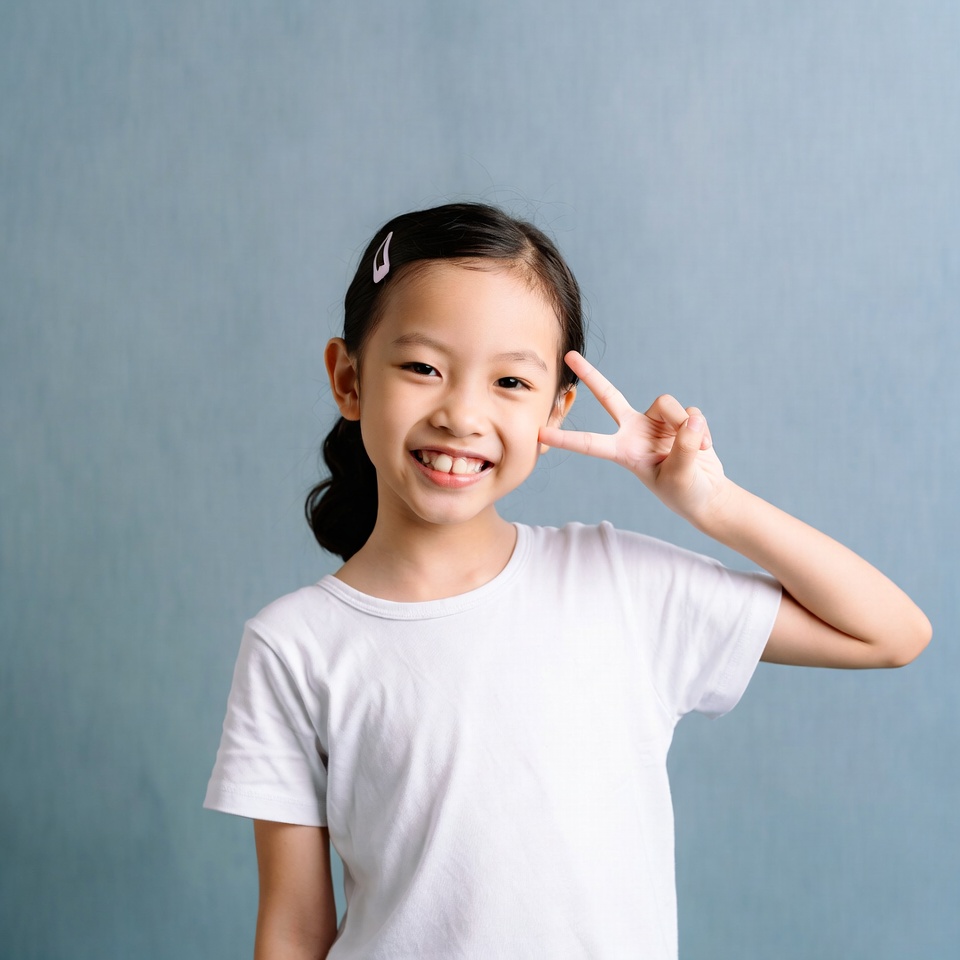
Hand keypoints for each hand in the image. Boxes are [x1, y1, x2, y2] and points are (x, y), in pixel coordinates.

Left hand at [539, 351, 731, 524]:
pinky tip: (705, 447)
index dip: (566, 438)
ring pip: (667, 404)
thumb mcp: (680, 477)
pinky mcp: (678, 419)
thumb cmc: (685, 493)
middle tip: (568, 355)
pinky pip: (690, 412)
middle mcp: (634, 432)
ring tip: (699, 448)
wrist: (707, 493)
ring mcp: (655, 423)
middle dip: (590, 375)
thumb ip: (684, 447)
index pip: (589, 443)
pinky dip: (701, 430)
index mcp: (624, 452)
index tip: (539, 432)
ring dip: (685, 423)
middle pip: (609, 396)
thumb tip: (691, 417)